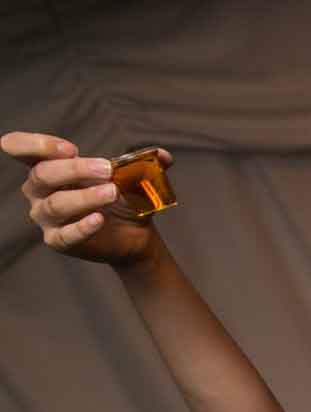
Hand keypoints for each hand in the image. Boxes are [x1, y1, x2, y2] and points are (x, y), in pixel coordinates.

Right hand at [3, 132, 166, 267]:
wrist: (135, 235)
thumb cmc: (122, 198)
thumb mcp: (132, 176)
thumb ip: (145, 162)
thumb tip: (164, 155)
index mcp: (47, 166)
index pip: (19, 148)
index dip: (35, 144)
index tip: (69, 147)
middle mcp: (38, 190)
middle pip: (43, 175)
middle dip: (75, 169)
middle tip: (107, 169)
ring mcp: (45, 217)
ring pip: (55, 204)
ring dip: (85, 197)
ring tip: (113, 192)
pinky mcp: (58, 240)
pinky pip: (65, 234)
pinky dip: (82, 226)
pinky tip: (100, 220)